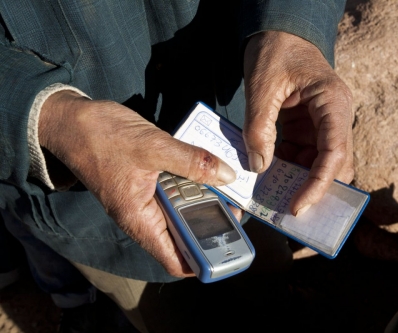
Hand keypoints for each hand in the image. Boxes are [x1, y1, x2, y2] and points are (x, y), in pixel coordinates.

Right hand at [38, 91, 235, 276]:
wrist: (71, 120)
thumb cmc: (102, 136)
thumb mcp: (153, 146)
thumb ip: (193, 161)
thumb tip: (227, 176)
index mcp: (140, 220)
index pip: (175, 260)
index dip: (204, 260)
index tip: (228, 244)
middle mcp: (142, 217)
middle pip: (183, 236)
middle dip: (210, 225)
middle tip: (235, 206)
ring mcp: (144, 201)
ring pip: (180, 212)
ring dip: (202, 202)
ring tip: (226, 187)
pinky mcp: (146, 185)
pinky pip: (173, 192)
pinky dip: (190, 184)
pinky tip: (206, 170)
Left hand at [243, 31, 353, 215]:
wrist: (278, 32)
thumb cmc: (275, 50)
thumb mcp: (261, 86)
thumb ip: (259, 127)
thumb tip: (260, 167)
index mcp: (333, 103)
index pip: (335, 152)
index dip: (319, 184)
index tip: (298, 206)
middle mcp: (335, 116)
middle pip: (336, 164)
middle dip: (315, 190)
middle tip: (291, 211)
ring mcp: (323, 123)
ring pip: (320, 164)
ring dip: (300, 182)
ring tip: (275, 197)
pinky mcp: (309, 127)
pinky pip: (304, 156)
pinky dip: (289, 169)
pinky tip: (270, 176)